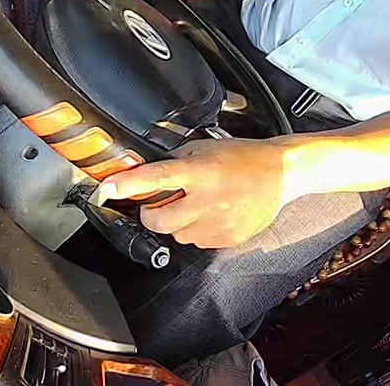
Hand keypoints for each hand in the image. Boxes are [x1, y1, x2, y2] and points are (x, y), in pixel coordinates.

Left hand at [99, 139, 292, 248]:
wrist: (282, 175)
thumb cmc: (245, 158)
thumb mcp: (206, 148)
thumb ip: (177, 162)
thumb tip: (148, 175)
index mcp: (201, 172)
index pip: (157, 178)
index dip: (128, 184)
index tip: (107, 188)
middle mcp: (207, 200)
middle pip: (158, 219)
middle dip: (151, 213)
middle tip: (161, 201)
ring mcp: (217, 223)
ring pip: (176, 233)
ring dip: (176, 222)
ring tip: (196, 204)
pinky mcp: (226, 239)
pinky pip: (196, 241)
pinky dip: (196, 230)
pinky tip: (212, 214)